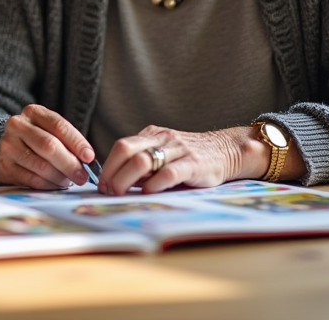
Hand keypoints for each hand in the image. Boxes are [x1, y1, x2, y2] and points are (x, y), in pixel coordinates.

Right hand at [0, 104, 95, 189]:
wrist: (8, 147)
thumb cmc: (36, 139)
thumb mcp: (50, 131)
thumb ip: (67, 141)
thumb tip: (87, 160)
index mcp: (32, 112)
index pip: (58, 125)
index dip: (76, 142)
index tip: (89, 157)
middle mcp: (17, 125)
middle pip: (49, 145)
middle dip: (70, 163)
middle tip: (82, 176)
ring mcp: (8, 146)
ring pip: (40, 165)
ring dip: (59, 177)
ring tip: (69, 181)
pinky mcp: (4, 166)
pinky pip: (31, 180)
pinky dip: (48, 185)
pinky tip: (56, 185)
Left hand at [100, 125, 257, 194]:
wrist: (227, 150)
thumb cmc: (191, 158)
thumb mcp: (165, 153)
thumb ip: (145, 164)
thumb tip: (118, 183)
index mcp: (152, 134)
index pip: (121, 145)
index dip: (107, 165)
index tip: (102, 184)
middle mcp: (162, 138)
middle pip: (126, 149)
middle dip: (112, 173)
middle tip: (108, 191)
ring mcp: (178, 150)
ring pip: (143, 160)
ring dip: (126, 180)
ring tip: (121, 194)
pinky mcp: (194, 164)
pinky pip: (169, 173)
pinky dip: (154, 184)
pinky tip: (147, 193)